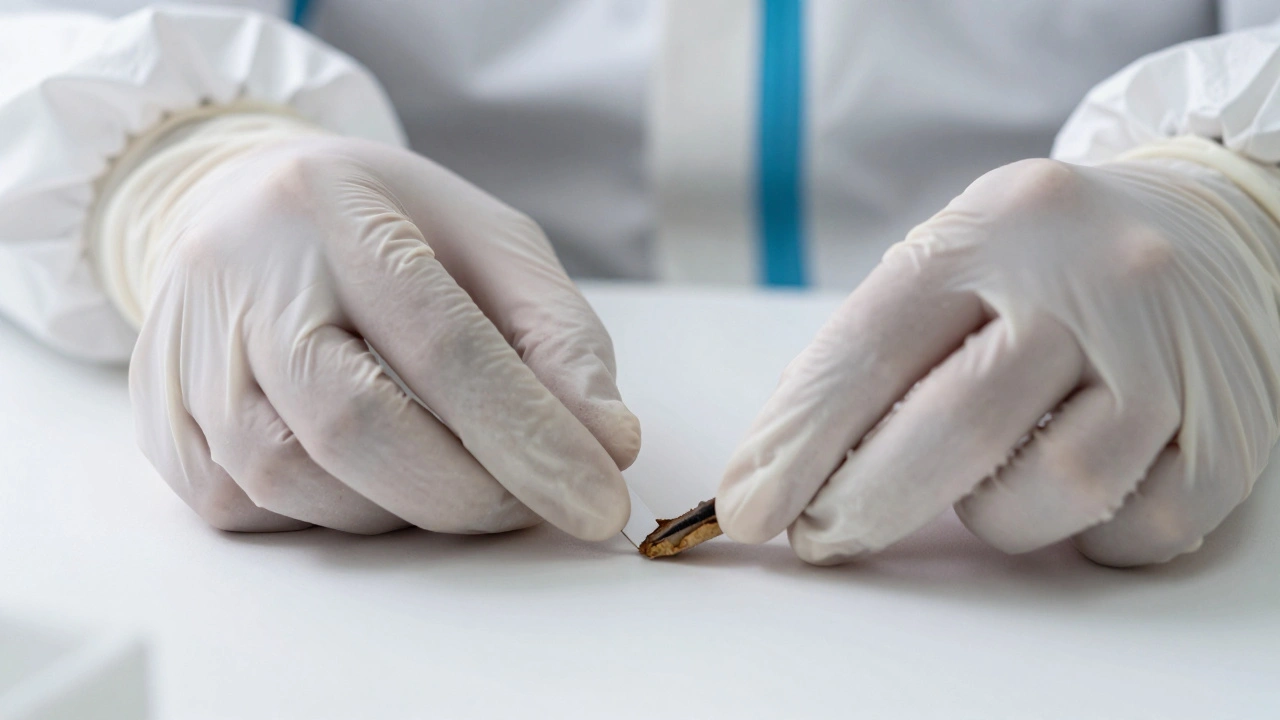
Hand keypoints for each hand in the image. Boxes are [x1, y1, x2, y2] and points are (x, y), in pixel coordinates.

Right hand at [116, 132, 638, 537]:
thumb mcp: (491, 244)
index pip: (440, 341)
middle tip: (536, 499)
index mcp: (334, 210)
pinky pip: (263, 512)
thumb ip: (559, 337)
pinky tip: (372, 464)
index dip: (528, 433)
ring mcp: (188, 359)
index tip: (599, 499)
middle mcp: (241, 279)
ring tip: (452, 465)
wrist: (240, 209)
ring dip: (407, 508)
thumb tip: (608, 444)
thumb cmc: (386, 229)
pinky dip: (342, 513)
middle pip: (358, 426)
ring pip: (304, 484)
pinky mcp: (166, 428)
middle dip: (471, 492)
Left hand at [717, 152, 1279, 565]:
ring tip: (982, 483)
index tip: (747, 509)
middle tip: (822, 535)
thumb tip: (783, 468)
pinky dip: (1083, 537)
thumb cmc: (1052, 258)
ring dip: (990, 516)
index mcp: (993, 229)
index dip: (796, 443)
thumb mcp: (957, 254)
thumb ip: (877, 350)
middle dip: (865, 504)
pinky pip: (1135, 530)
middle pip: (953, 430)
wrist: (1219, 220)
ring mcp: (1169, 355)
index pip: (869, 350)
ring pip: (1048, 492)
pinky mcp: (1232, 427)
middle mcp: (1090, 281)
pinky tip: (1067, 495)